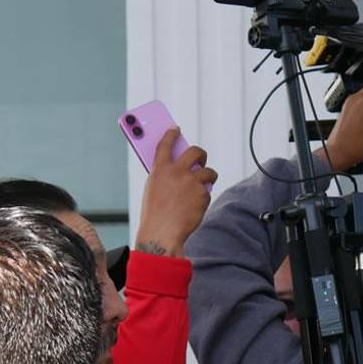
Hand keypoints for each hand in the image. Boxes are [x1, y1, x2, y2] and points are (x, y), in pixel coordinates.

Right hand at [135, 128, 217, 257]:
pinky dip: (202, 199)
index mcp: (160, 169)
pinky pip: (207, 192)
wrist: (162, 234)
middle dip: (200, 153)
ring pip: (208, 172)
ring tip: (204, 184)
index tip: (175, 129)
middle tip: (201, 158)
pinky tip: (194, 207)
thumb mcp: (154, 190)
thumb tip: (179, 166)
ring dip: (208, 176)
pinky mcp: (202, 194)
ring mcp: (191, 182)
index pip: (166, 144)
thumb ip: (164, 175)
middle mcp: (177, 172)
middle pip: (195, 152)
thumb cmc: (155, 214)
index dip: (170, 134)